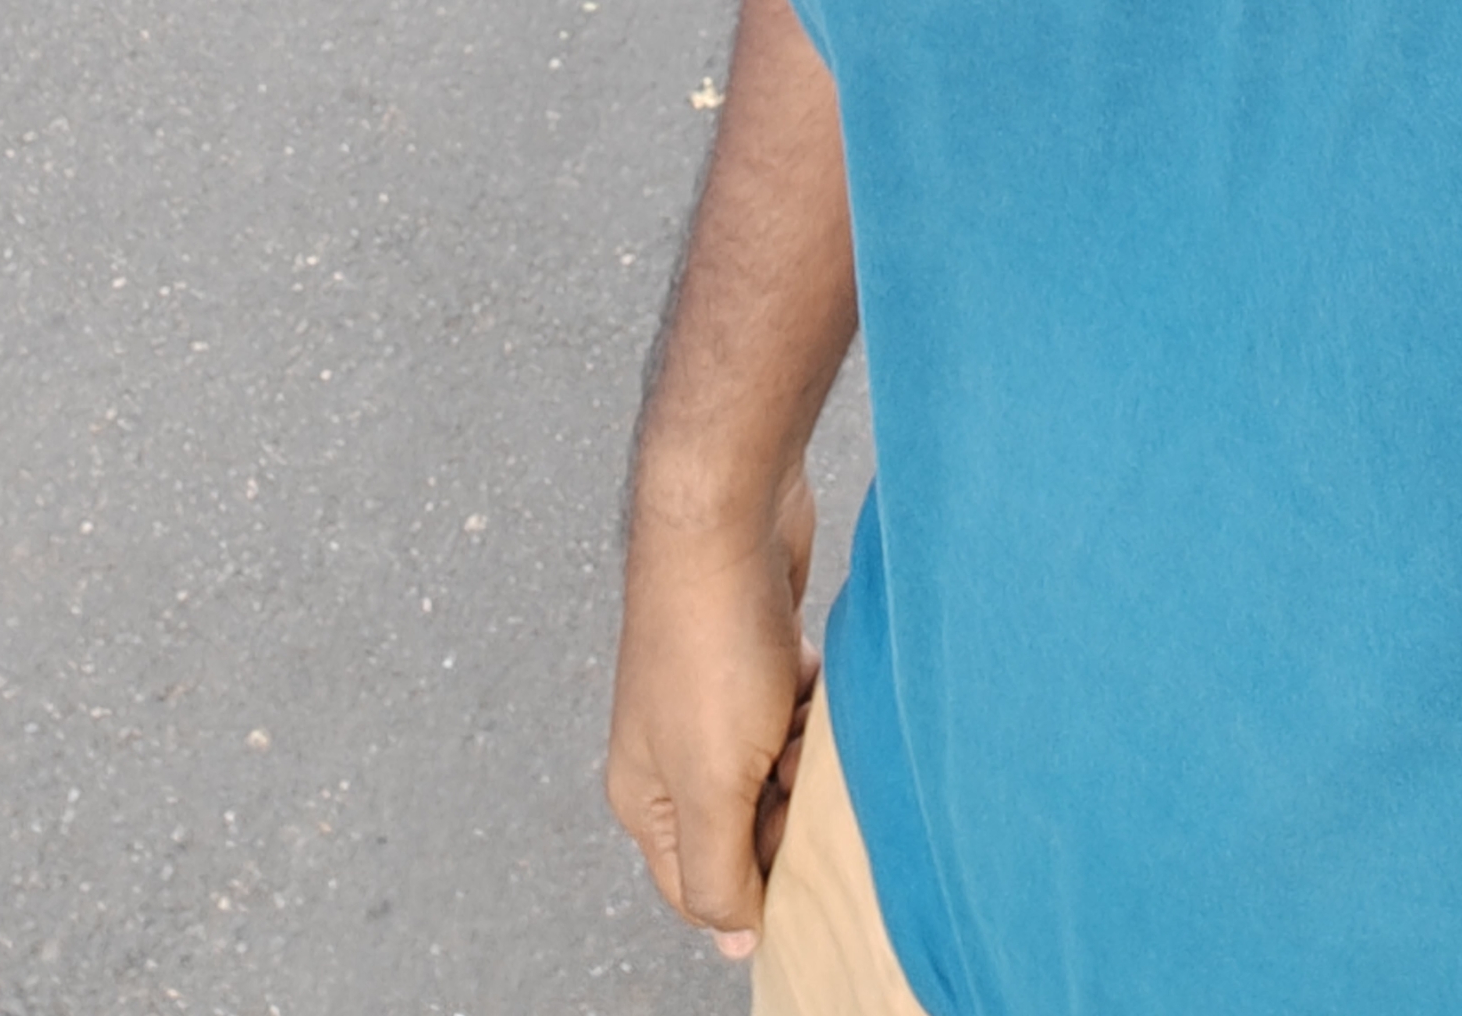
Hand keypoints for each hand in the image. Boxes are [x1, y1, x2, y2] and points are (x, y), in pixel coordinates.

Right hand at [605, 466, 818, 951]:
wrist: (727, 514)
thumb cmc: (712, 648)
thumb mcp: (712, 785)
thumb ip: (718, 876)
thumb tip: (736, 949)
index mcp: (646, 798)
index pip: (703, 892)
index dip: (757, 886)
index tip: (798, 853)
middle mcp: (674, 755)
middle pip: (752, 828)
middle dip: (787, 806)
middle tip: (791, 762)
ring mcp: (717, 703)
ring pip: (783, 768)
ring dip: (806, 749)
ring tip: (800, 707)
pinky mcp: (759, 658)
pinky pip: (800, 711)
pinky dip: (815, 700)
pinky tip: (810, 669)